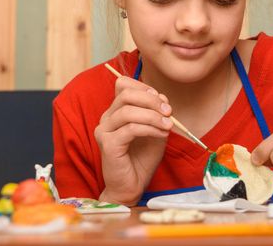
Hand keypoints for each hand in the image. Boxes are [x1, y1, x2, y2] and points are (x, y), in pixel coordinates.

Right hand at [95, 76, 172, 205]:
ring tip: (168, 125)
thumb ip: (157, 113)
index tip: (162, 100)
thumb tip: (162, 97)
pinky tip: (161, 134)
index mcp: (116, 111)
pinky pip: (130, 129)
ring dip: (153, 115)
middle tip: (168, 111)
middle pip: (125, 94)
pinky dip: (149, 128)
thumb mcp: (155, 130)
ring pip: (128, 111)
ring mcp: (104, 131)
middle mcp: (107, 118)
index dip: (144, 88)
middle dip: (151, 100)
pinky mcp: (108, 145)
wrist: (132, 186)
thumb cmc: (142, 159)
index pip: (123, 85)